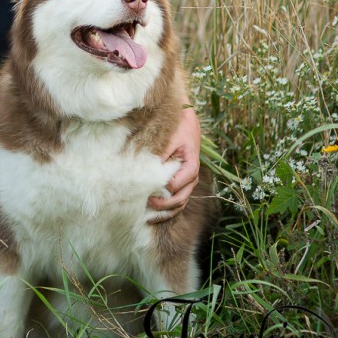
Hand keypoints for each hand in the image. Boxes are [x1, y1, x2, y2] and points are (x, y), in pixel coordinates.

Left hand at [147, 105, 200, 220]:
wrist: (186, 119)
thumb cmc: (176, 126)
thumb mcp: (169, 138)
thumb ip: (160, 155)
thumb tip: (147, 172)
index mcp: (191, 165)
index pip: (175, 185)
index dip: (160, 191)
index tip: (144, 193)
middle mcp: (193, 175)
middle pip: (180, 198)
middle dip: (163, 207)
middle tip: (145, 206)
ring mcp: (189, 179)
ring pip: (181, 202)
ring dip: (167, 212)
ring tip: (149, 218)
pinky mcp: (184, 180)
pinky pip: (179, 198)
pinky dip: (169, 208)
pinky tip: (155, 214)